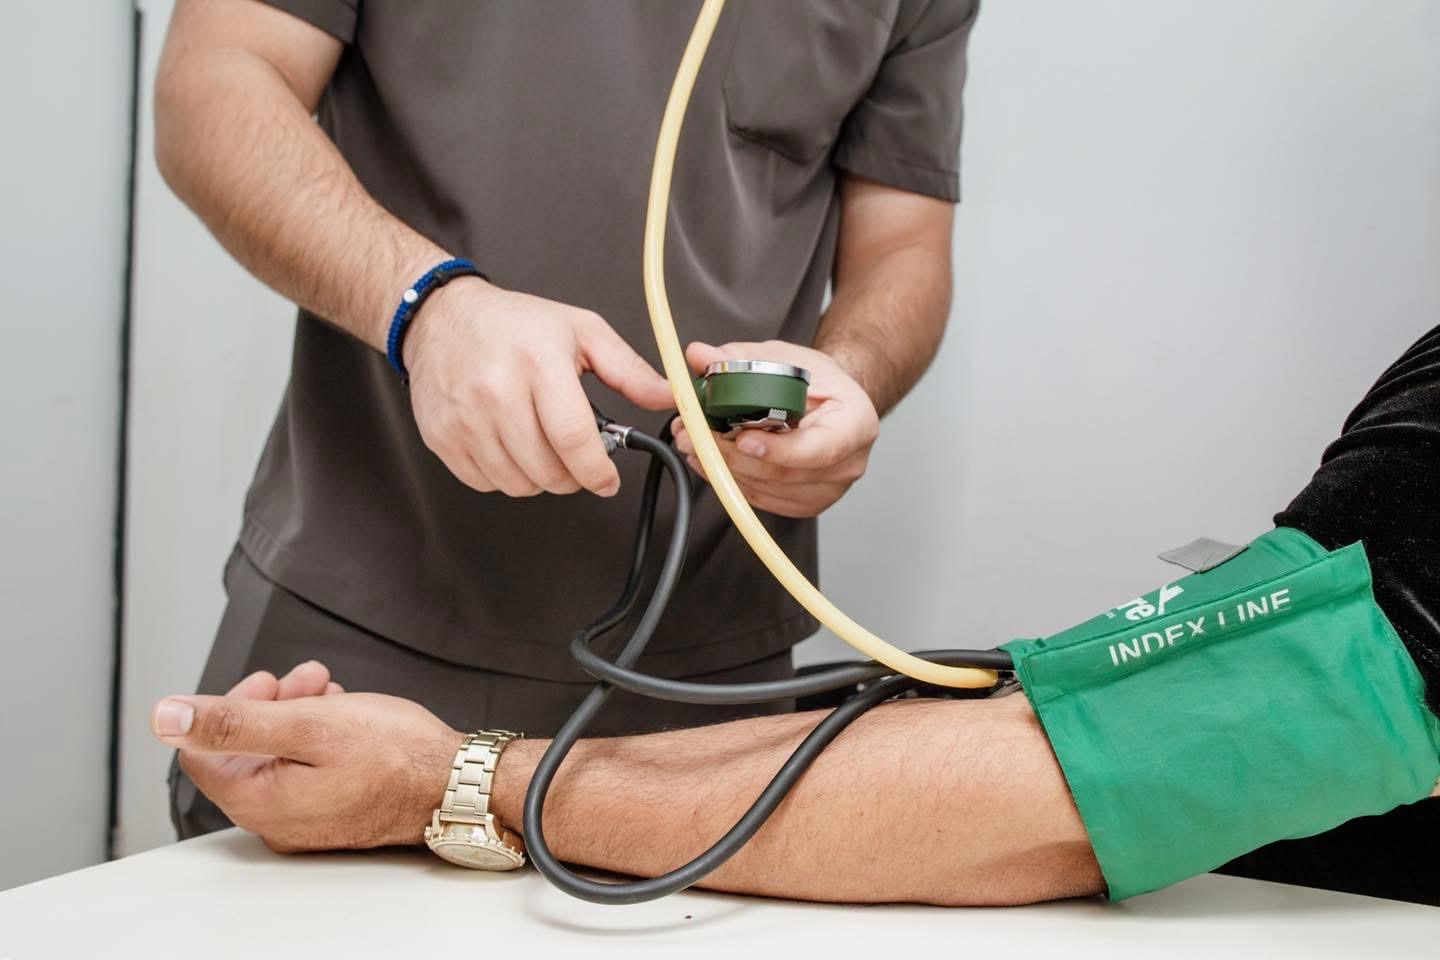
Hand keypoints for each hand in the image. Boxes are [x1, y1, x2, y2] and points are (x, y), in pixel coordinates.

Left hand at [152, 667, 462, 851]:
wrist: (456, 784)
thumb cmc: (397, 756)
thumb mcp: (308, 723)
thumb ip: (233, 721)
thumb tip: (167, 717)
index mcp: (257, 800)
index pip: (201, 749)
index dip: (229, 705)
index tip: (268, 682)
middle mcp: (274, 820)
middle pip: (240, 753)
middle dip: (268, 704)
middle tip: (303, 680)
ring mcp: (303, 821)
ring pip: (275, 757)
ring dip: (295, 715)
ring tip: (329, 693)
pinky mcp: (330, 815)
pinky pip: (302, 772)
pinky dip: (315, 738)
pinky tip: (342, 717)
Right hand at [403, 279, 674, 497]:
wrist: (442, 318)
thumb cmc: (515, 325)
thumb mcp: (581, 332)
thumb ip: (628, 370)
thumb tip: (669, 397)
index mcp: (538, 363)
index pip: (574, 439)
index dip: (597, 472)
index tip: (607, 481)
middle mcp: (496, 391)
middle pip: (548, 470)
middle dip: (573, 477)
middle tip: (576, 460)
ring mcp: (464, 417)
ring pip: (517, 484)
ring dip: (540, 479)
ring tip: (543, 448)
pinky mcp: (441, 436)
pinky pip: (484, 482)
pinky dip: (505, 476)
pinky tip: (510, 447)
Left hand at [673, 341, 879, 516]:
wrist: (833, 404)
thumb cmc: (817, 382)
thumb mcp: (783, 358)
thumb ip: (741, 358)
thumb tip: (700, 355)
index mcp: (855, 424)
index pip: (818, 448)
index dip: (777, 450)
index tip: (743, 439)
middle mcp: (847, 463)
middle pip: (783, 474)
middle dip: (731, 455)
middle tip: (693, 433)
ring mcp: (827, 490)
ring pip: (765, 489)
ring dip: (721, 468)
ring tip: (693, 442)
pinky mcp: (804, 503)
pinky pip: (760, 499)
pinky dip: (729, 480)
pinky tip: (710, 459)